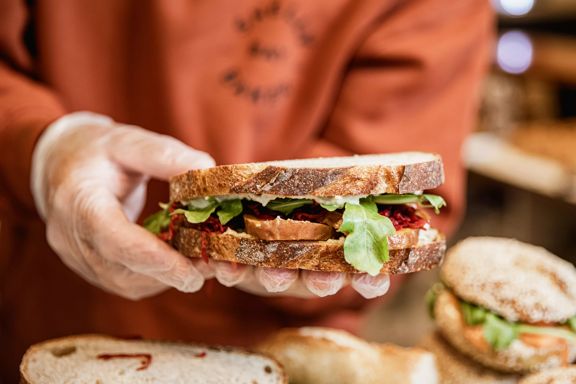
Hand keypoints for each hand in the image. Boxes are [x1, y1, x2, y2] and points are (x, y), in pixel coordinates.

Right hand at [33, 112, 391, 299]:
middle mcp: (70, 236)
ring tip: (204, 265)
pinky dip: (155, 277)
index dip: (154, 258)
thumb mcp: (128, 140)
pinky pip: (124, 281)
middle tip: (216, 270)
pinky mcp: (89, 265)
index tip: (191, 273)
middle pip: (122, 269)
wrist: (56, 164)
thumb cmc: (95, 148)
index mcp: (77, 200)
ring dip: (166, 278)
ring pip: (125, 282)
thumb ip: (165, 155)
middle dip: (170, 274)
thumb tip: (210, 171)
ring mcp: (76, 256)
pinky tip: (180, 262)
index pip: (113, 238)